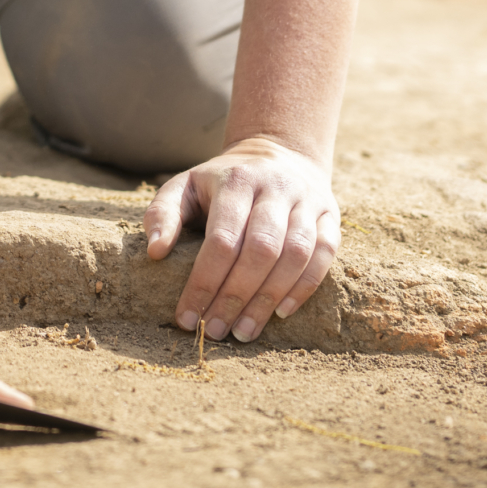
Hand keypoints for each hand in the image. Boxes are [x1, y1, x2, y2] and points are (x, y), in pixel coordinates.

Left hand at [143, 136, 339, 341]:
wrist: (279, 154)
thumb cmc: (222, 183)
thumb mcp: (186, 186)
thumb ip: (163, 213)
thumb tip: (155, 252)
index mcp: (235, 180)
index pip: (222, 238)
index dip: (204, 282)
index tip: (187, 317)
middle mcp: (275, 187)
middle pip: (260, 250)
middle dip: (235, 297)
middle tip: (216, 331)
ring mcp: (307, 200)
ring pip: (295, 255)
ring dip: (268, 299)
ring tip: (244, 332)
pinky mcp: (330, 215)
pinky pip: (324, 254)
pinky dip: (305, 287)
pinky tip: (281, 312)